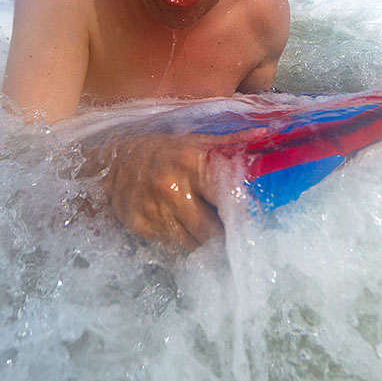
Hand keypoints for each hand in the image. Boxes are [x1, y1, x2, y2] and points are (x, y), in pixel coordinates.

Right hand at [98, 132, 241, 250]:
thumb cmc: (163, 150)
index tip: (252, 224)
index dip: (243, 215)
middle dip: (226, 237)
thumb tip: (268, 133)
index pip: (228, 199)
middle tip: (234, 238)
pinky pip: (173, 247)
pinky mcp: (141, 226)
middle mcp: (173, 187)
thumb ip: (232, 143)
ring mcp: (155, 210)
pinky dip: (183, 243)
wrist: (113, 160)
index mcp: (193, 163)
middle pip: (213, 231)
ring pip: (194, 244)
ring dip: (206, 244)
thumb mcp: (196, 141)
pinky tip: (184, 231)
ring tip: (211, 236)